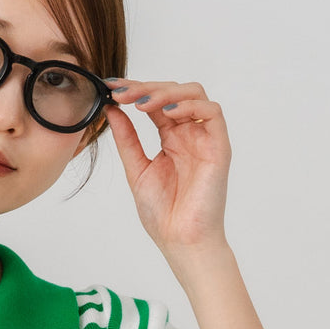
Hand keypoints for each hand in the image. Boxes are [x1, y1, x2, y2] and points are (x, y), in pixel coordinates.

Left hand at [102, 79, 231, 257]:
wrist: (181, 241)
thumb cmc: (163, 214)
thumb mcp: (136, 169)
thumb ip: (127, 139)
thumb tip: (112, 110)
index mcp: (171, 138)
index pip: (155, 101)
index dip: (134, 89)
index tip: (110, 87)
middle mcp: (189, 134)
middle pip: (173, 92)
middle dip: (145, 87)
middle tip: (121, 93)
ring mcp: (205, 139)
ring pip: (194, 94)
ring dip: (166, 92)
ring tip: (141, 103)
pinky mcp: (219, 148)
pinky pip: (212, 113)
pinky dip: (190, 106)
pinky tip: (167, 115)